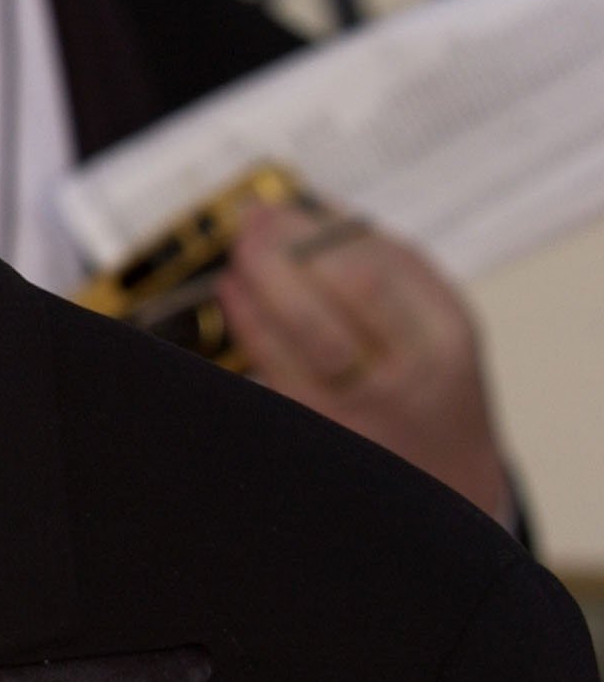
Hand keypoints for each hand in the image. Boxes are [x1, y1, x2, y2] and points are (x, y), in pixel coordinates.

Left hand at [216, 202, 512, 523]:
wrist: (447, 477)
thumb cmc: (428, 376)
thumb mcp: (432, 316)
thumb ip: (380, 258)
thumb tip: (306, 205)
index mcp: (443, 332)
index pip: (376, 268)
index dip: (315, 232)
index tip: (279, 207)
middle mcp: (410, 373)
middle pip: (341, 296)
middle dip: (283, 251)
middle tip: (250, 222)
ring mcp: (366, 408)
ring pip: (304, 337)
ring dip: (261, 283)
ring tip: (239, 253)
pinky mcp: (323, 433)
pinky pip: (278, 372)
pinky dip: (250, 324)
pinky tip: (234, 292)